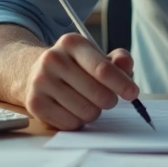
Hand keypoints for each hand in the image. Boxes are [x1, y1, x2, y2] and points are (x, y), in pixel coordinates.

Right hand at [19, 33, 138, 130]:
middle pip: (98, 94)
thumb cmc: (76, 67)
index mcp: (72, 43)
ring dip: (94, 112)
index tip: (133, 94)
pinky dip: (78, 121)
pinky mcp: (34, 103)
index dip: (122, 84)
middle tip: (107, 99)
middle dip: (110, 101)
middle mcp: (53, 59)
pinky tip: (73, 110)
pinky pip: (70, 123)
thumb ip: (118, 60)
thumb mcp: (96, 56)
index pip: (102, 68)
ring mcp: (41, 81)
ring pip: (86, 112)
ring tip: (88, 102)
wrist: (36, 73)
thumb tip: (126, 66)